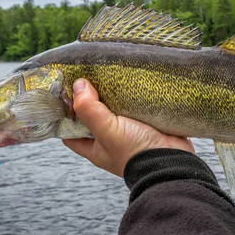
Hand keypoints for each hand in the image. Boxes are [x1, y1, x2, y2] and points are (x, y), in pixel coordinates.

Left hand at [63, 79, 194, 176]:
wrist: (172, 160)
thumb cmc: (137, 152)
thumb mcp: (107, 131)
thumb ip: (89, 110)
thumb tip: (78, 86)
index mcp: (95, 147)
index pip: (69, 131)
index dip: (63, 114)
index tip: (62, 92)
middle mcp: (110, 140)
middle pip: (91, 117)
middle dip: (89, 99)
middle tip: (86, 76)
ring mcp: (129, 131)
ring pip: (114, 109)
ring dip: (112, 95)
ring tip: (107, 74)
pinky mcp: (146, 123)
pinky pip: (134, 106)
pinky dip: (132, 95)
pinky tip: (129, 81)